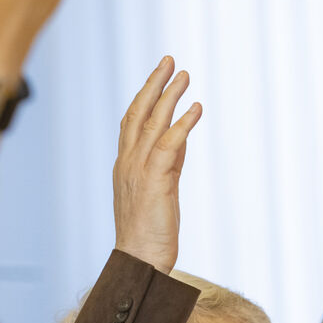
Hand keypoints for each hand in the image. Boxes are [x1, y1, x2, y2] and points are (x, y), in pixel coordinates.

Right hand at [113, 57, 201, 272]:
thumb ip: (168, 163)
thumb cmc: (149, 234)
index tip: (158, 77)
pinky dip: (183, 124)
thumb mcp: (159, 191)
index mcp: (126, 167)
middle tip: (169, 60)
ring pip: (153, 123)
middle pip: (139, 113)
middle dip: (154, 85)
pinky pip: (170, 145)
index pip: (131, 124)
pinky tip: (196, 108)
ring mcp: (139, 171)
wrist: (140, 262)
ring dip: (170, 96)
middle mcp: (128, 164)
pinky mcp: (155, 181)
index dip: (144, 97)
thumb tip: (181, 138)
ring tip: (185, 75)